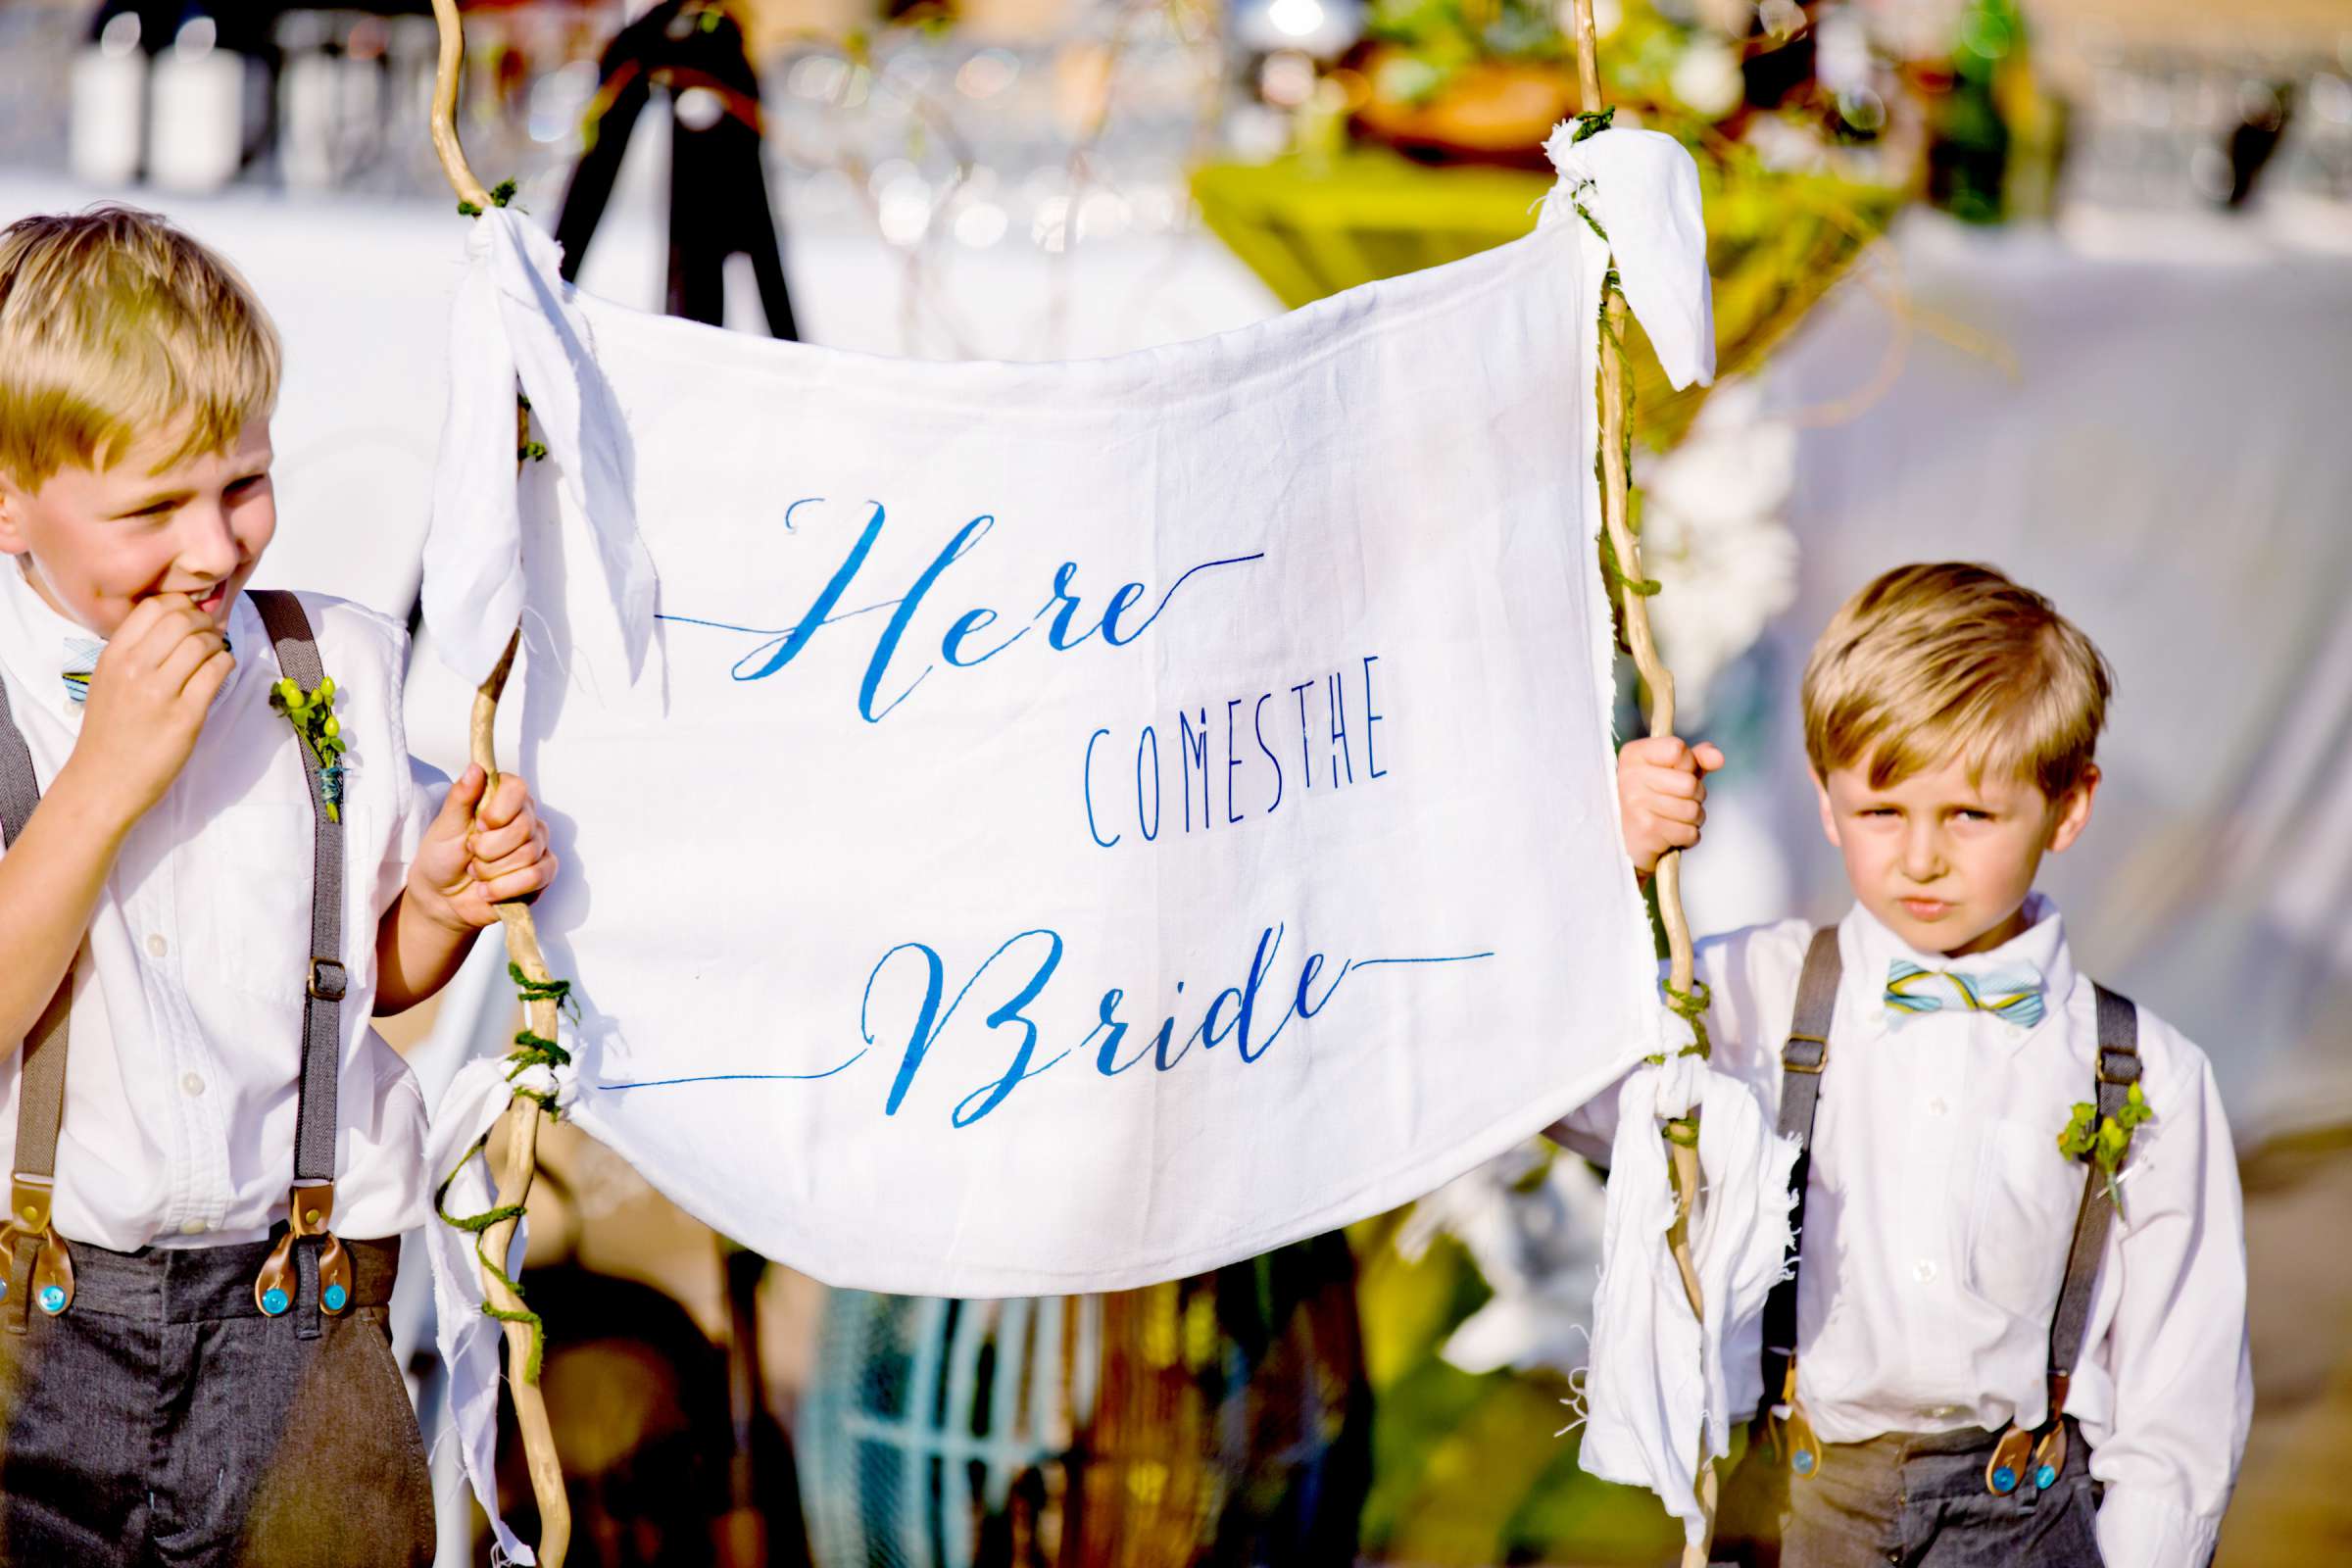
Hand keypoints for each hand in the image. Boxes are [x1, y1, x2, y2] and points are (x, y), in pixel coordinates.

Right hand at [61, 593, 233, 828]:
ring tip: (215, 653)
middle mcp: (134, 668)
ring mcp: (159, 692)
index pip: (153, 606)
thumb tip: (180, 620)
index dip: (180, 604)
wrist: (104, 781)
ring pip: (202, 643)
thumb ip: (137, 651)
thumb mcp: (109, 680)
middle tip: (211, 632)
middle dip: (205, 621)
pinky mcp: (185, 716)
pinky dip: (226, 663)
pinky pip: (216, 672)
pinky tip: (222, 669)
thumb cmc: (111, 731)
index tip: (191, 616)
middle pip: (182, 619)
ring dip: (217, 643)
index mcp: (114, 656)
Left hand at [406, 765, 556, 932]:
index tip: (478, 825)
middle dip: (488, 849)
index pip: (517, 789)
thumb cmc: (442, 857)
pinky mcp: (542, 874)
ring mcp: (538, 847)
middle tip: (472, 853)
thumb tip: (476, 768)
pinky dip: (505, 887)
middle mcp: (525, 818)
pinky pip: (537, 876)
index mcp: (502, 799)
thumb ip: (461, 797)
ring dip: (492, 871)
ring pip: (528, 854)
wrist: (443, 898)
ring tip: (477, 873)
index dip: (497, 811)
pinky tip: (489, 890)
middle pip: (523, 827)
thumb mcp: (445, 826)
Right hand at [1618, 735, 1723, 877]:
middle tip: (1677, 801)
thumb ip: (1697, 758)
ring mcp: (1636, 803)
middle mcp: (1630, 776)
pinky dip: (1687, 837)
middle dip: (1695, 796)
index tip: (1675, 773)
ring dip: (1693, 819)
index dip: (1688, 764)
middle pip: (1689, 783)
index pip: (1677, 749)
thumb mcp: (1674, 771)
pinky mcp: (1646, 830)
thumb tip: (1718, 758)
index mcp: (1634, 755)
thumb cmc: (1653, 800)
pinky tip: (1671, 834)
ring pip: (1693, 810)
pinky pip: (1689, 833)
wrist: (1628, 840)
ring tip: (1675, 819)